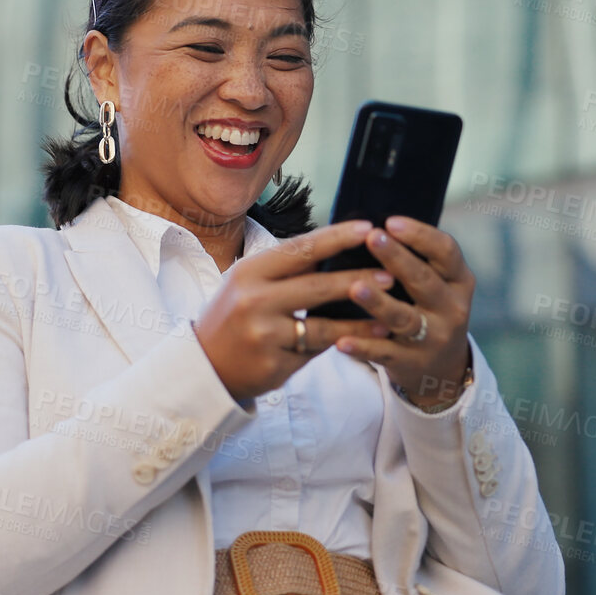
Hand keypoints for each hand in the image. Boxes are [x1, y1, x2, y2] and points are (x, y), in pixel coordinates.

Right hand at [194, 219, 397, 405]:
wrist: (205, 366)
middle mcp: (254, 300)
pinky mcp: (273, 365)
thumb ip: (286, 269)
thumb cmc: (233, 316)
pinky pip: (316, 352)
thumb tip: (334, 247)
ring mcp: (263, 335)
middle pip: (316, 286)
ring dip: (361, 319)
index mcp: (249, 272)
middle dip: (358, 278)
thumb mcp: (248, 283)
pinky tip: (369, 339)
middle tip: (391, 272)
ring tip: (391, 313)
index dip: (336, 238)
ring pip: (323, 325)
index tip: (368, 228)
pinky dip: (344, 343)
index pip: (300, 250)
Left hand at [331, 216, 473, 406]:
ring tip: (355, 288)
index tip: (391, 221)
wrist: (443, 368)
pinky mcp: (411, 363)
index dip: (420, 235)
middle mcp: (451, 308)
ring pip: (404, 318)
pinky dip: (362, 346)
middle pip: (423, 280)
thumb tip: (371, 226)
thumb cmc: (429, 309)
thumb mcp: (438, 284)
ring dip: (379, 303)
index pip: (446, 252)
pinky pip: (384, 352)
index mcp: (459, 281)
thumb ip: (416, 259)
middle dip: (397, 258)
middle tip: (372, 238)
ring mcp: (433, 337)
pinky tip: (341, 340)